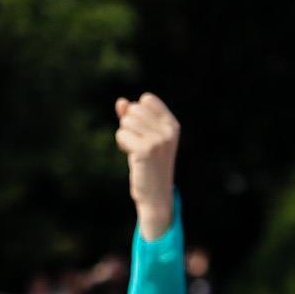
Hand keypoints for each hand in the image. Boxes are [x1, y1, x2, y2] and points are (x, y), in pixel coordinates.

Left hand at [114, 94, 180, 231]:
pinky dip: (122, 144)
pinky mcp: (146, 149)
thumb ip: (133, 117)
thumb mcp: (144, 137)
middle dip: (129, 125)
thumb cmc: (149, 163)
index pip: (147, 99)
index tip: (144, 131)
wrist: (155, 193)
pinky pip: (121, 133)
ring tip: (136, 151)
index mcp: (173, 125)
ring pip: (126, 121)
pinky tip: (132, 155)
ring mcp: (159, 140)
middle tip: (139, 143)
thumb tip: (121, 102)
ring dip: (125, 135)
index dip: (138, 112)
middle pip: (134, 109)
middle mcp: (169, 131)